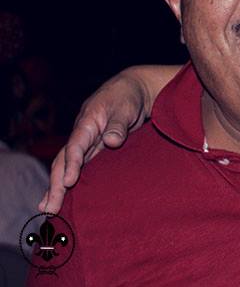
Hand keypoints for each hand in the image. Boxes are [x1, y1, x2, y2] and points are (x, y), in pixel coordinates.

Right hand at [39, 69, 149, 213]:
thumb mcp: (125, 108)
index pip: (75, 146)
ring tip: (48, 208)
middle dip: (56, 184)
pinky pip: (77, 167)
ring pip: (66, 166)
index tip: (69, 182)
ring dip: (57, 187)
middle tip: (49, 207)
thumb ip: (118, 125)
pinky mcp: (92, 149)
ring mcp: (85, 143)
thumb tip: (112, 141)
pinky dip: (68, 181)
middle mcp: (81, 135)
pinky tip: (62, 197)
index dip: (72, 164)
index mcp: (87, 123)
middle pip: (64, 160)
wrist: (132, 90)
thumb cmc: (128, 97)